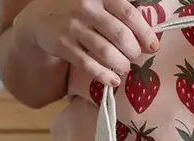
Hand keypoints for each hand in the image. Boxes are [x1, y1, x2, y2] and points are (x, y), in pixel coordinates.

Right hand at [19, 0, 158, 87]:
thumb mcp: (98, 1)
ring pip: (106, 52)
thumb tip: (148, 33)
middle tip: (136, 57)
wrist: (40, 17)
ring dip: (121, 64)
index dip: (144, 32)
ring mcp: (74, 27)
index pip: (128, 13)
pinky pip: (88, 64)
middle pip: (120, 35)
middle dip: (133, 51)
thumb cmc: (79, 10)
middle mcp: (87, 8)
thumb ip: (120, 10)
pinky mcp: (63, 45)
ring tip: (125, 68)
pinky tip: (113, 80)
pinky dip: (104, 75)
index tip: (153, 46)